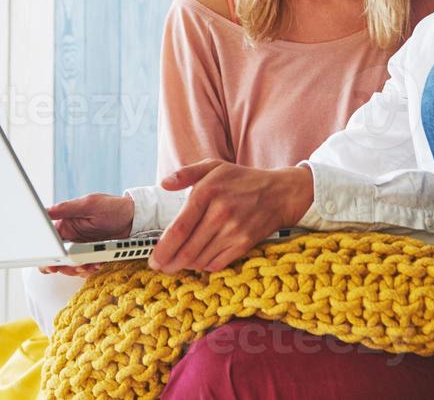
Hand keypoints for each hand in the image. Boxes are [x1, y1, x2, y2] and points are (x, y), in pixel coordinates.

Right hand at [38, 192, 133, 274]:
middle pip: (57, 259)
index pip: (48, 243)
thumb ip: (67, 208)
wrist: (135, 219)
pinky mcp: (91, 256)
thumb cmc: (112, 206)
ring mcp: (80, 248)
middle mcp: (70, 238)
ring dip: (78, 269)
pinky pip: (84, 268)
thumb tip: (46, 211)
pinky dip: (89, 269)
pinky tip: (97, 264)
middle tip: (74, 267)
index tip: (51, 264)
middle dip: (63, 266)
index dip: (47, 256)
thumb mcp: (90, 203)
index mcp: (65, 225)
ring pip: (69, 266)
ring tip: (90, 265)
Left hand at [148, 160, 312, 273]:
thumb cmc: (242, 180)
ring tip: (177, 264)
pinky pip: (217, 263)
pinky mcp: (245, 243)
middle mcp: (221, 212)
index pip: (179, 228)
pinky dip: (204, 266)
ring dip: (185, 265)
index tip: (153, 259)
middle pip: (187, 249)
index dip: (162, 248)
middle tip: (161, 267)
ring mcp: (234, 230)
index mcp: (208, 192)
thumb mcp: (214, 167)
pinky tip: (200, 261)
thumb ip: (186, 173)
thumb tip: (164, 184)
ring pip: (200, 259)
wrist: (280, 193)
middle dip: (169, 262)